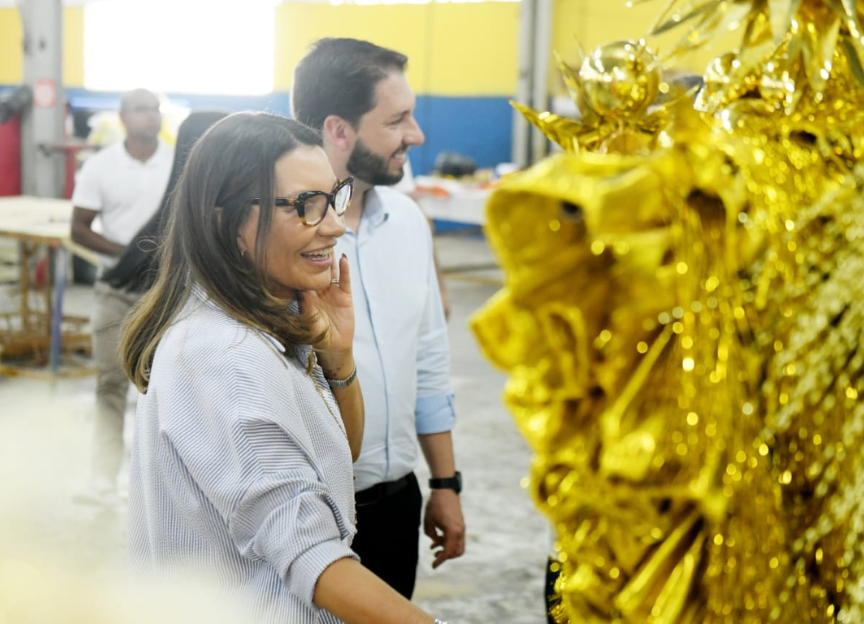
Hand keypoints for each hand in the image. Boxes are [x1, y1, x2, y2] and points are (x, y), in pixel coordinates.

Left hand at [299, 253, 353, 375]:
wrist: (334, 347)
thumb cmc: (316, 336)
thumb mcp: (308, 322)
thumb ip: (305, 307)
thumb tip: (301, 291)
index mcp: (306, 296)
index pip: (302, 277)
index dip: (299, 265)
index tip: (295, 250)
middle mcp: (318, 291)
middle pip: (317, 270)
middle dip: (315, 256)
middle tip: (313, 238)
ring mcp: (332, 292)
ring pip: (331, 271)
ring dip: (330, 258)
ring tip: (329, 242)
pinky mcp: (345, 296)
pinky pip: (345, 280)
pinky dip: (344, 269)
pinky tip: (343, 258)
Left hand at [424, 489, 464, 568]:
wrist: (445, 490)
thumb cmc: (436, 505)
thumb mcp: (429, 522)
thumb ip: (432, 535)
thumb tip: (436, 541)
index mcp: (453, 532)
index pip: (448, 552)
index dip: (440, 560)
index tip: (433, 566)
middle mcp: (460, 531)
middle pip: (457, 552)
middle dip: (447, 557)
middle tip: (435, 557)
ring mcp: (461, 527)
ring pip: (457, 545)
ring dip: (447, 549)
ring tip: (434, 549)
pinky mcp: (460, 523)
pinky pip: (456, 537)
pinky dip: (448, 541)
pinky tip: (437, 540)